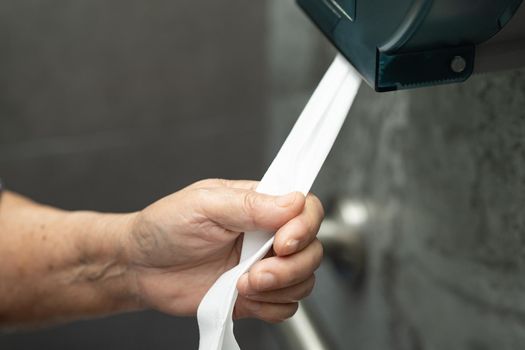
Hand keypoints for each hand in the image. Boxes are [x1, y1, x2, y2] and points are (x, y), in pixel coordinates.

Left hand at [124, 179, 323, 322]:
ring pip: (303, 280)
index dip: (304, 227)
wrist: (139, 268)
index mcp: (258, 204)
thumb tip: (292, 202)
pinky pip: (285, 307)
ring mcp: (262, 266)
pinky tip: (242, 296)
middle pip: (311, 249)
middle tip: (256, 271)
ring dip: (278, 288)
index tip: (283, 242)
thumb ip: (249, 204)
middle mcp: (266, 234)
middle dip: (291, 266)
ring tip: (242, 283)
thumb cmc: (164, 228)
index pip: (306, 208)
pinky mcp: (255, 295)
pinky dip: (269, 307)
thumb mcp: (203, 205)